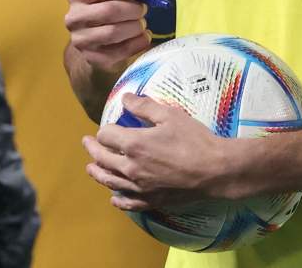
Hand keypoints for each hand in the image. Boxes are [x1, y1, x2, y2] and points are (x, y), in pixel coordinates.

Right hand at [64, 0, 153, 76]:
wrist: (101, 40)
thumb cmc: (112, 4)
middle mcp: (74, 17)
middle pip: (109, 10)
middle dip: (134, 9)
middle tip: (144, 9)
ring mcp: (81, 40)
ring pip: (114, 32)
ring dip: (136, 26)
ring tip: (141, 23)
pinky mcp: (92, 58)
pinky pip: (121, 51)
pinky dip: (138, 42)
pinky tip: (143, 36)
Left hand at [82, 93, 237, 210]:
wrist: (215, 170)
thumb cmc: (194, 139)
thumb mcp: (170, 115)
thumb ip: (144, 106)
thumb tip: (124, 98)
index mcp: (133, 144)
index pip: (106, 135)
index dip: (105, 129)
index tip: (110, 126)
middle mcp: (131, 167)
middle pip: (102, 159)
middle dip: (92, 149)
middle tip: (86, 143)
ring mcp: (139, 187)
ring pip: (110, 181)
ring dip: (97, 173)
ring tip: (90, 168)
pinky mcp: (150, 201)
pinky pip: (127, 203)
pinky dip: (117, 199)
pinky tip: (114, 197)